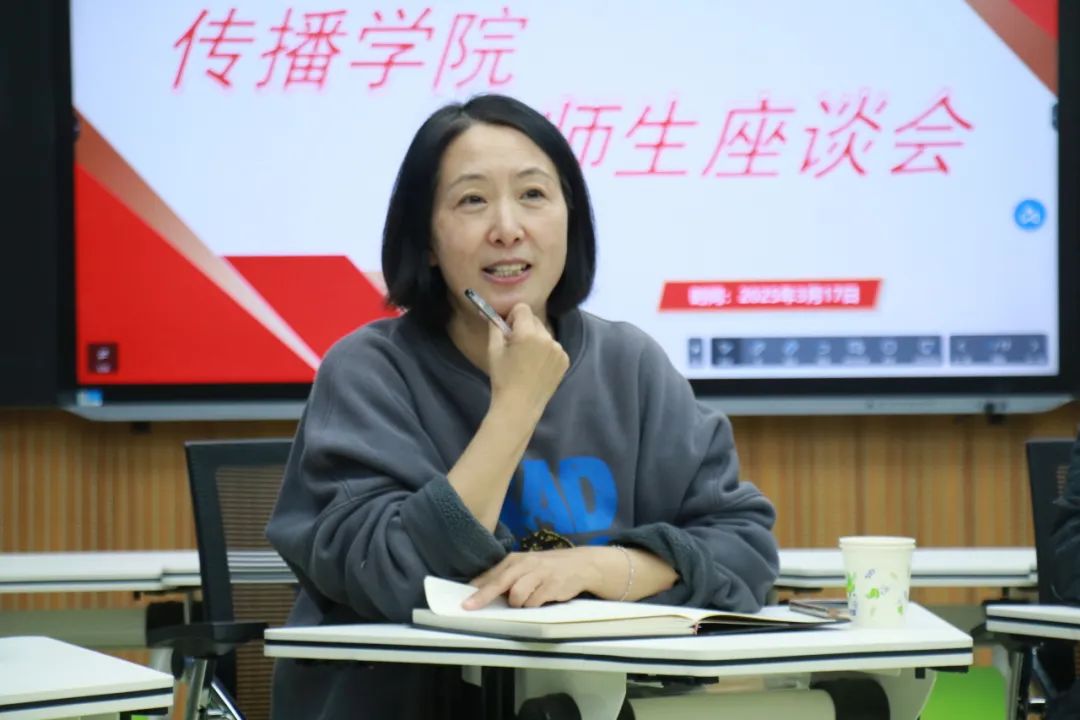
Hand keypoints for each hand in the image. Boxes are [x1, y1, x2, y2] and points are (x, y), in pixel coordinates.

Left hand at [464, 548, 600, 609]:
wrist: (581, 564)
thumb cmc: (548, 568)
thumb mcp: (526, 566)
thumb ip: (506, 576)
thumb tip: (480, 590)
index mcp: (516, 559)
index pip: (492, 575)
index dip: (477, 589)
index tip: (463, 602)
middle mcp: (526, 564)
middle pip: (500, 583)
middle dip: (483, 597)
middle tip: (469, 607)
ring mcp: (539, 574)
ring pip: (517, 595)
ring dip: (517, 604)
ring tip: (527, 601)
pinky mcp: (552, 585)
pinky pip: (534, 602)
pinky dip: (533, 605)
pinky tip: (540, 599)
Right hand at [486, 304, 568, 416]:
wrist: (520, 405)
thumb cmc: (503, 378)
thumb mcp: (494, 350)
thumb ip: (495, 327)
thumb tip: (493, 313)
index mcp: (528, 334)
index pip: (522, 308)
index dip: (513, 317)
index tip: (508, 331)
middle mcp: (547, 338)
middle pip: (534, 320)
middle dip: (524, 328)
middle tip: (516, 347)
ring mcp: (559, 350)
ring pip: (544, 333)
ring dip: (536, 340)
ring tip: (527, 360)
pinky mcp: (565, 360)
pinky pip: (553, 347)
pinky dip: (545, 352)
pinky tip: (537, 367)